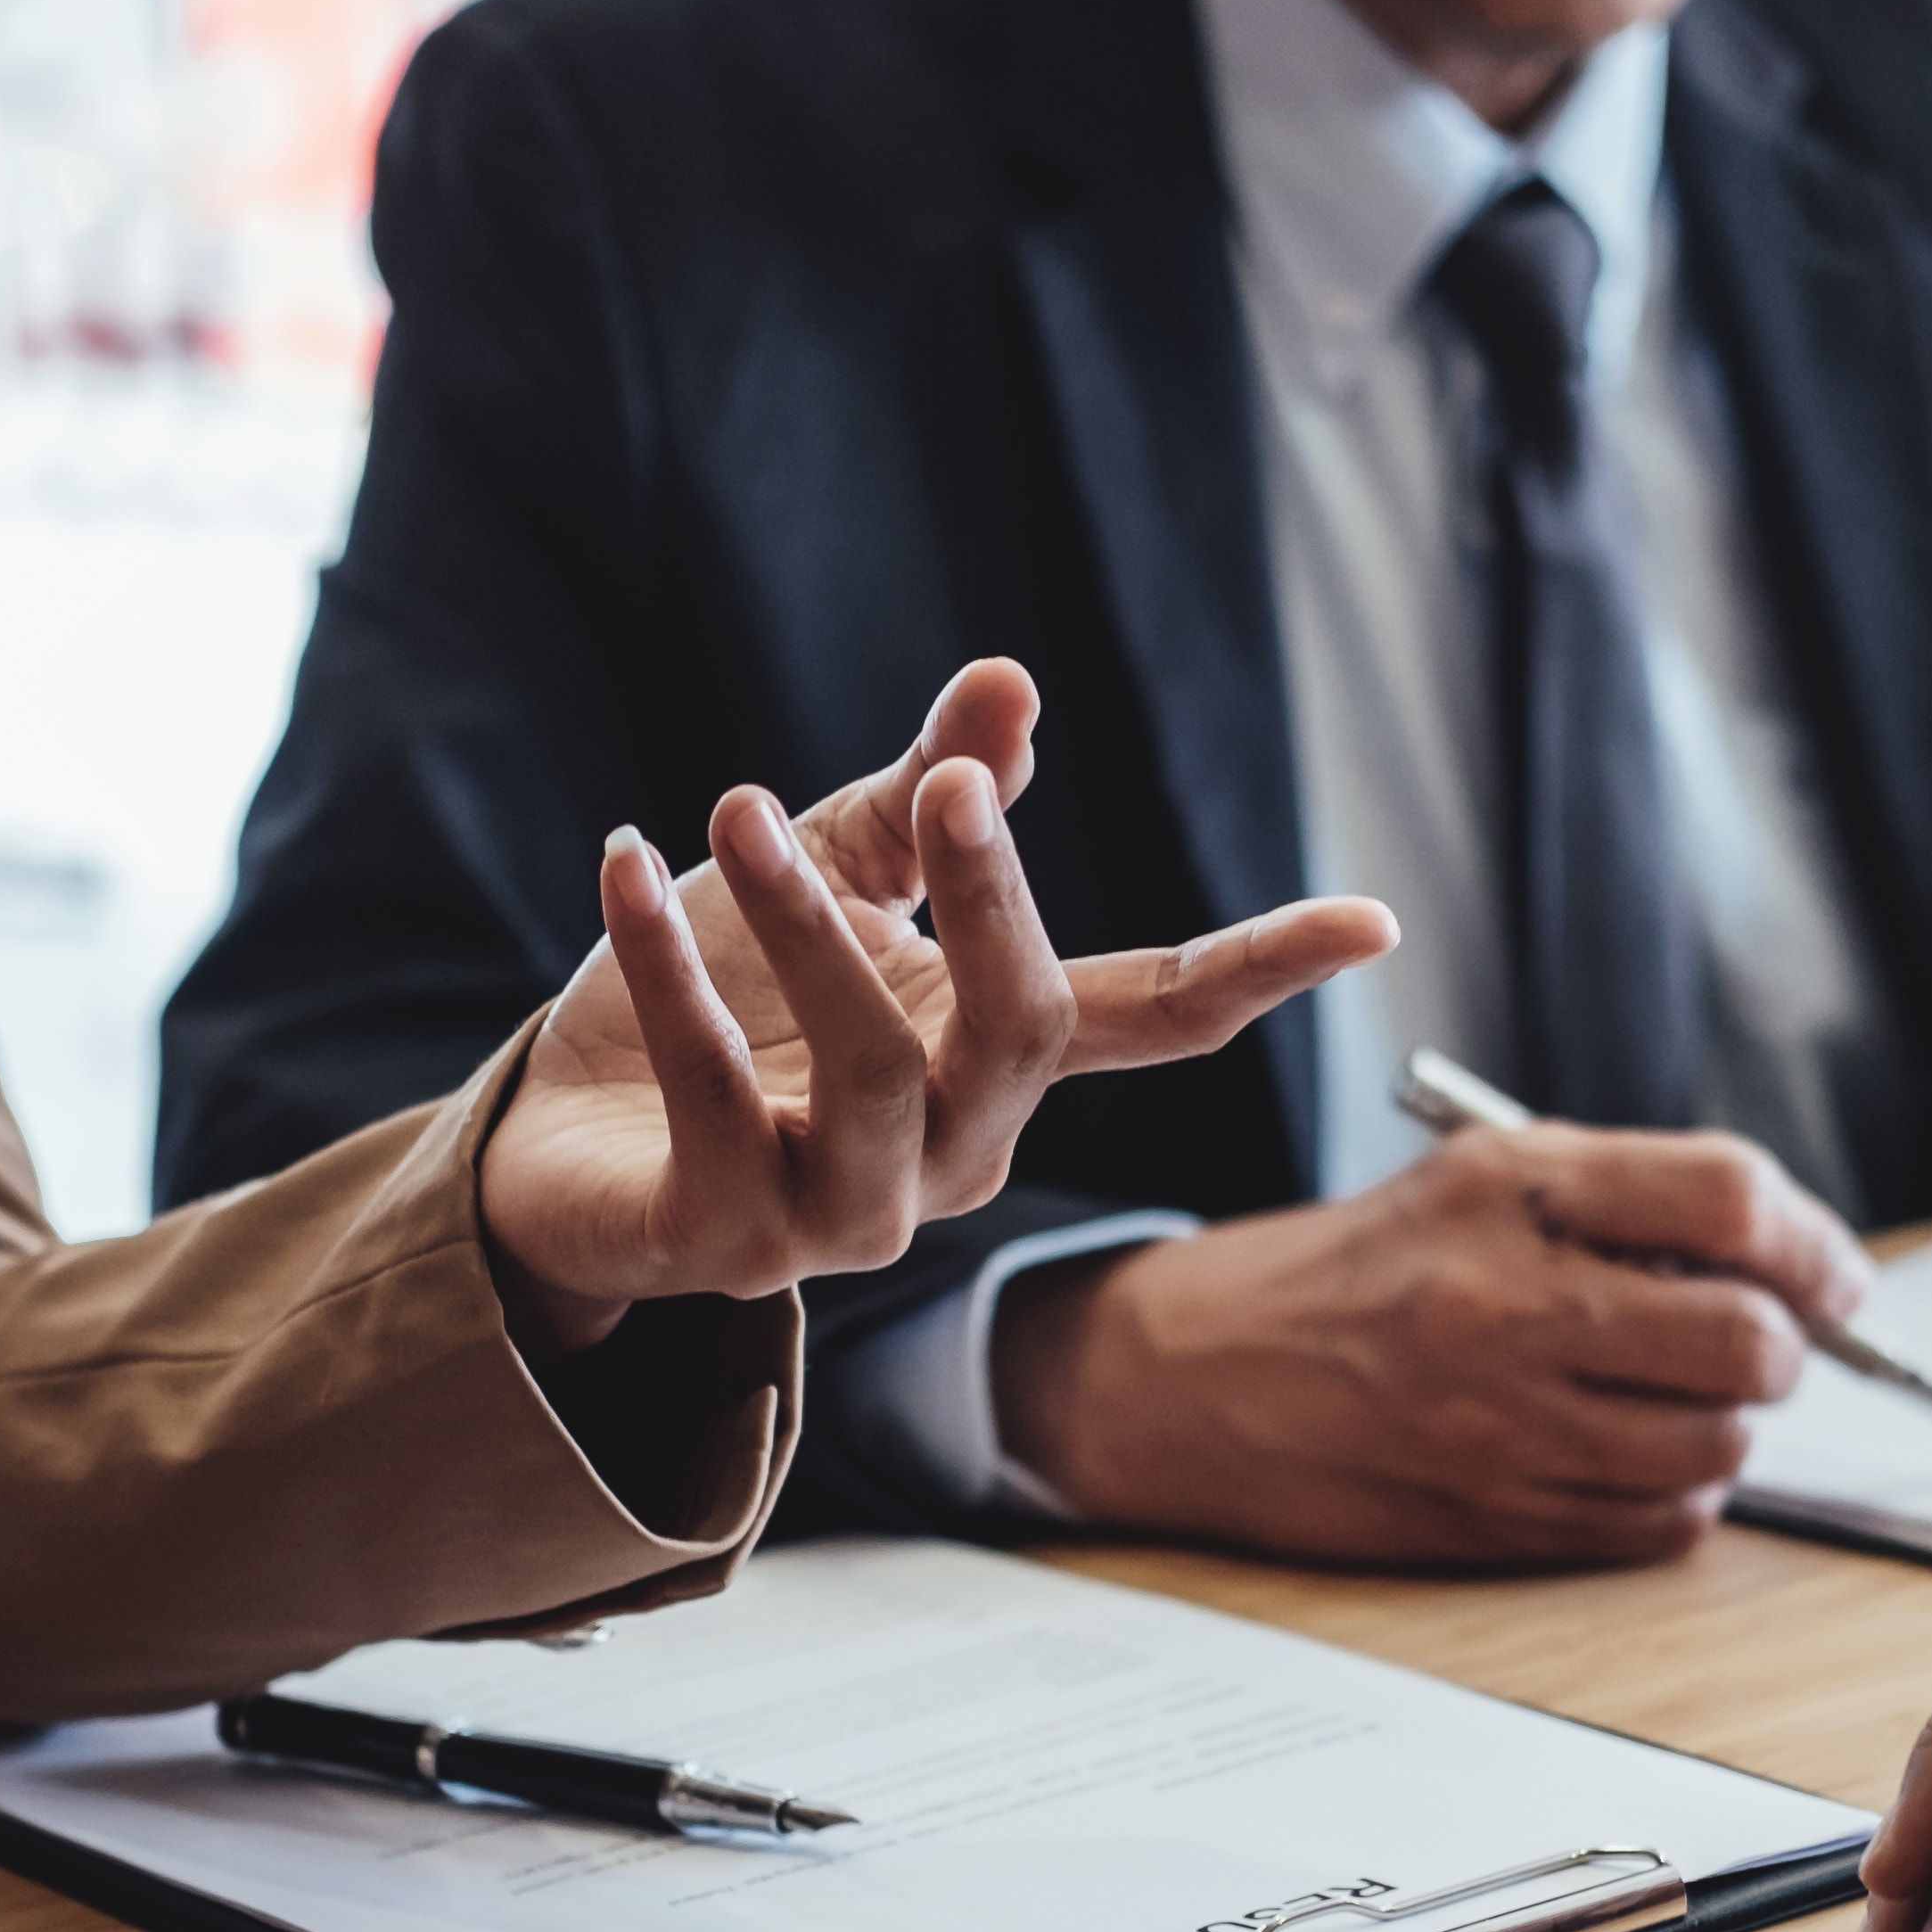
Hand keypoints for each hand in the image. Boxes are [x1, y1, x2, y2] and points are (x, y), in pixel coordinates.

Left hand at [477, 661, 1395, 1339]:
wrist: (557, 1139)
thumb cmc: (721, 1001)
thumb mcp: (833, 872)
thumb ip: (926, 799)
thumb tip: (1009, 687)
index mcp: (1000, 1059)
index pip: (1156, 1012)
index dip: (1262, 968)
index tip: (1374, 917)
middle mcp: (955, 1151)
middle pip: (1027, 1028)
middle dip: (995, 900)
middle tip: (952, 788)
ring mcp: (851, 1215)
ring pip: (876, 1068)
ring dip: (807, 926)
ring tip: (731, 811)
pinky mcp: (731, 1245)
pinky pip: (720, 1105)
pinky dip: (671, 980)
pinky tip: (625, 875)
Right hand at [990, 1121, 1872, 1562]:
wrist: (1194, 1375)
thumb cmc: (1352, 1272)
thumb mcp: (1477, 1179)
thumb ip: (1625, 1201)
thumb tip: (1792, 1260)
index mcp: (1508, 1190)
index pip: (1729, 1198)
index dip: (1812, 1243)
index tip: (1832, 1276)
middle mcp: (1505, 1303)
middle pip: (1748, 1340)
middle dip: (1784, 1347)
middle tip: (1756, 1340)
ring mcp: (1498, 1423)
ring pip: (1715, 1445)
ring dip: (1727, 1425)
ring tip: (1671, 1396)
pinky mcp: (1490, 1517)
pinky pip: (1658, 1524)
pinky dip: (1673, 1495)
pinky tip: (1623, 1456)